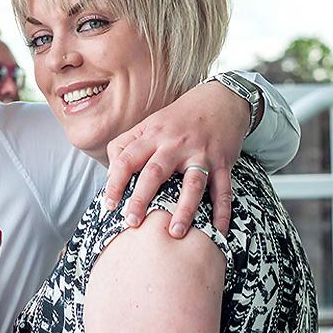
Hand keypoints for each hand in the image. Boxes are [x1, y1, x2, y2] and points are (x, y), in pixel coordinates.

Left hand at [105, 81, 248, 237]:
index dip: (115, 182)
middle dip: (141, 198)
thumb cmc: (177, 119)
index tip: (109, 204)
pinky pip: (223, 190)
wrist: (221, 99)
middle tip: (132, 222)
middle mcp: (175, 144)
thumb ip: (125, 145)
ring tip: (174, 233)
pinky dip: (222, 212)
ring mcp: (200, 154)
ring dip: (184, 210)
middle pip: (155, 172)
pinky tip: (218, 231)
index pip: (127, 159)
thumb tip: (110, 173)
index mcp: (152, 135)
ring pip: (192, 184)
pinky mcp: (223, 162)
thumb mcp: (148, 124)